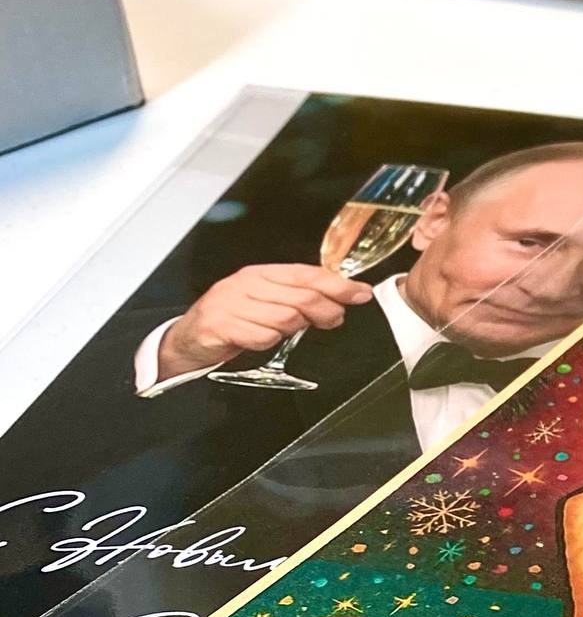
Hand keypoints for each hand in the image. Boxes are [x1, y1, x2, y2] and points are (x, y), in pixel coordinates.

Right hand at [156, 264, 374, 378]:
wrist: (187, 339)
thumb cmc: (231, 320)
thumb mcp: (264, 303)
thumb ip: (295, 299)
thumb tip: (337, 301)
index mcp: (259, 275)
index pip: (306, 274)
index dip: (337, 284)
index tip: (360, 293)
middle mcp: (246, 285)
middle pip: (302, 297)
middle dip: (326, 310)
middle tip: (335, 320)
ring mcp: (231, 304)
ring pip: (285, 318)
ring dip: (291, 330)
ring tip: (281, 332)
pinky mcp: (220, 326)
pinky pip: (261, 337)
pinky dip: (267, 342)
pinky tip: (260, 341)